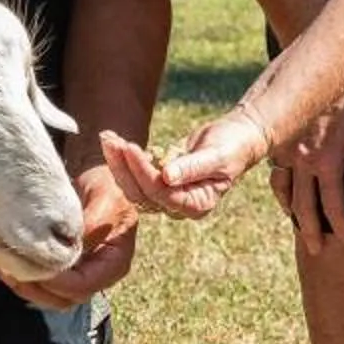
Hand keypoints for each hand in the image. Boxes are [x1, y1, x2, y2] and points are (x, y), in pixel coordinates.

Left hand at [8, 164, 137, 307]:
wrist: (93, 175)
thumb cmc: (103, 185)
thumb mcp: (103, 200)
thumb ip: (91, 225)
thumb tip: (73, 248)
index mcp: (114, 263)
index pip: (83, 286)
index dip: (57, 281)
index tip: (34, 265)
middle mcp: (97, 275)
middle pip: (65, 298)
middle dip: (36, 289)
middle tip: (11, 271)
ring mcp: (78, 275)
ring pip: (50, 297)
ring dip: (26, 288)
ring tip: (4, 270)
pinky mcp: (61, 270)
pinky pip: (41, 285)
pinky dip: (23, 279)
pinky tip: (4, 266)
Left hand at [100, 105, 271, 222]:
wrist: (236, 137)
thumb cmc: (232, 146)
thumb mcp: (218, 156)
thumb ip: (193, 167)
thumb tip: (167, 176)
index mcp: (197, 205)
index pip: (161, 193)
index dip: (143, 172)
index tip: (130, 148)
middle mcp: (179, 206)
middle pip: (141, 193)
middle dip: (124, 166)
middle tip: (111, 140)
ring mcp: (167, 195)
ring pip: (133, 186)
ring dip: (118, 162)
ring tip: (107, 137)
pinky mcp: (158, 182)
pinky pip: (134, 174)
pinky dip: (122, 157)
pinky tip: (113, 139)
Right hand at [273, 86, 343, 253]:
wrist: (327, 66)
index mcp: (327, 162)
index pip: (333, 206)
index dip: (341, 227)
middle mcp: (303, 161)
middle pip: (305, 206)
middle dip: (312, 231)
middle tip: (317, 250)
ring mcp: (286, 151)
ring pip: (285, 190)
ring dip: (292, 212)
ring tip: (300, 228)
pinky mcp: (278, 140)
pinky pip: (276, 171)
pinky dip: (280, 188)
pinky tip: (285, 198)